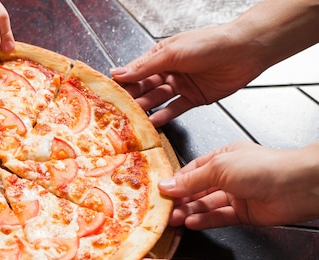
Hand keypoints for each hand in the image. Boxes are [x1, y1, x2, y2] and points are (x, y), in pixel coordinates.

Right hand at [110, 24, 263, 126]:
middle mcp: (169, 70)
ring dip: (144, 109)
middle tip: (115, 112)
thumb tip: (118, 73)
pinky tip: (152, 123)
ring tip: (130, 120)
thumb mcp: (172, 53)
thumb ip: (144, 67)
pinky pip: (174, 109)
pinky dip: (163, 117)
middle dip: (131, 99)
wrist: (245, 51)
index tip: (107, 95)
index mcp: (161, 55)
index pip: (135, 71)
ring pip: (157, 100)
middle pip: (144, 88)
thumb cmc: (210, 43)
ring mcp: (181, 85)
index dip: (122, 83)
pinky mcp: (194, 98)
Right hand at [158, 141, 318, 228]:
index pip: (192, 170)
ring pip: (206, 205)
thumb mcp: (219, 167)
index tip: (160, 192)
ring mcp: (237, 195)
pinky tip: (191, 223)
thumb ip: (191, 180)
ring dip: (189, 212)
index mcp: (223, 157)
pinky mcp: (243, 214)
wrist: (297, 186)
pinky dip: (205, 220)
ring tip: (174, 219)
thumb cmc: (263, 167)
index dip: (176, 182)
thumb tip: (166, 185)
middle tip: (163, 210)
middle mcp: (229, 175)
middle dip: (180, 200)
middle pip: (197, 190)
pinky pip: (219, 217)